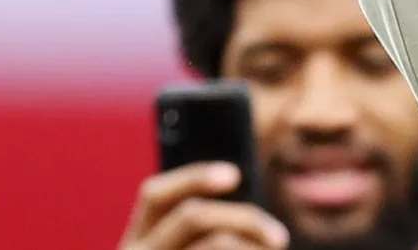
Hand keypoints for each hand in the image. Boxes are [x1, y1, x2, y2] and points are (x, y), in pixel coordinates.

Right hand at [119, 162, 290, 249]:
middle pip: (193, 218)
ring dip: (251, 249)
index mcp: (136, 242)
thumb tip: (244, 194)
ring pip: (213, 245)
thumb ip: (203, 235)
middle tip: (281, 239)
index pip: (155, 196)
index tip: (235, 174)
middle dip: (245, 219)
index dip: (194, 178)